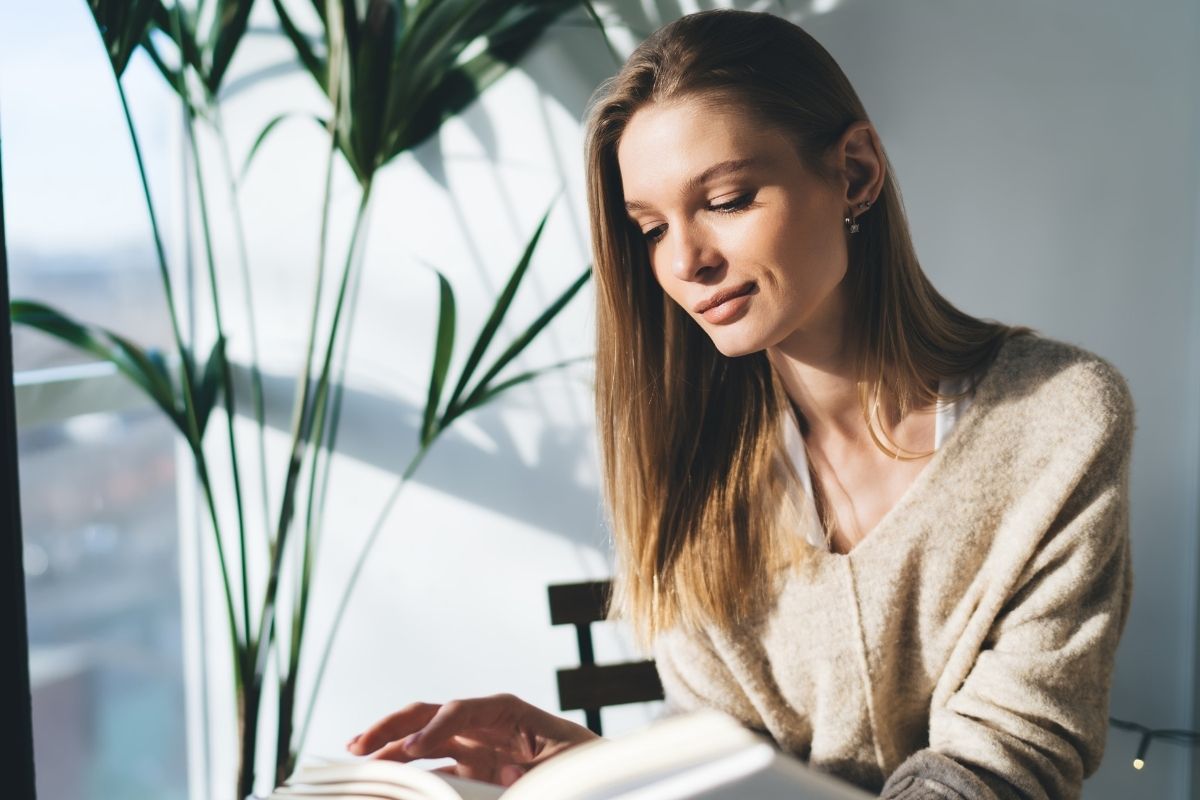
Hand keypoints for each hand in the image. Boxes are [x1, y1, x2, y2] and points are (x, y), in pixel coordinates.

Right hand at [346, 693, 599, 785]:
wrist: (603, 777)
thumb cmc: (587, 768)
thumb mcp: (564, 767)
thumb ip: (529, 773)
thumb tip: (502, 774)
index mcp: (511, 713)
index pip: (463, 710)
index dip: (436, 728)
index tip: (414, 748)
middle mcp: (488, 724)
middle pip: (432, 715)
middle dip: (395, 727)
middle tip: (360, 746)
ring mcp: (478, 746)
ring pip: (424, 741)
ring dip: (391, 750)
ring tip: (359, 760)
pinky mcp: (475, 770)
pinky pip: (435, 769)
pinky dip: (410, 777)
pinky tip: (386, 785)